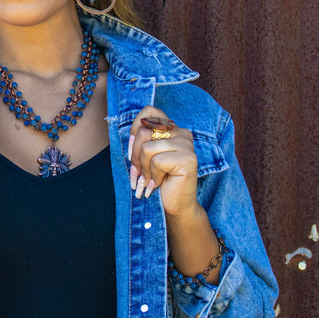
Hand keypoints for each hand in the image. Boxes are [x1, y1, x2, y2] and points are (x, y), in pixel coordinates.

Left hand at [128, 105, 199, 219]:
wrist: (174, 206)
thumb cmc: (157, 181)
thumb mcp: (144, 157)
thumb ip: (140, 142)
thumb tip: (130, 137)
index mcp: (171, 129)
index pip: (149, 111)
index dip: (135, 127)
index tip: (132, 151)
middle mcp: (182, 133)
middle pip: (143, 132)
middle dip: (134, 157)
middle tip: (138, 174)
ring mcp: (187, 145)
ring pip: (147, 148)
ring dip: (144, 169)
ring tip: (150, 180)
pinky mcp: (188, 158)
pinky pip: (157, 161)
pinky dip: (154, 176)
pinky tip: (159, 183)